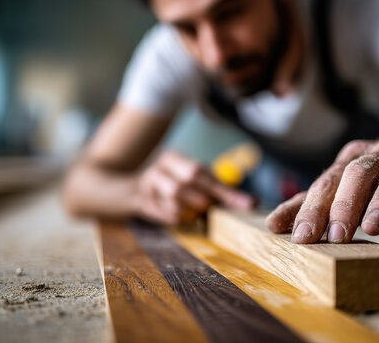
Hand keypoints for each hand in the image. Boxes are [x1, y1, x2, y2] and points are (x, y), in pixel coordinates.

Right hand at [133, 150, 255, 225]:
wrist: (126, 190)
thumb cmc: (168, 188)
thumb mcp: (189, 182)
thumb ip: (217, 191)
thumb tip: (252, 201)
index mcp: (174, 158)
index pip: (203, 172)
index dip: (226, 190)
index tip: (247, 204)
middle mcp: (160, 166)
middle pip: (188, 179)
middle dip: (204, 199)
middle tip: (208, 210)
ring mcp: (146, 182)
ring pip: (174, 195)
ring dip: (188, 209)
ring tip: (192, 216)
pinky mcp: (138, 199)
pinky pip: (159, 211)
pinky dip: (171, 217)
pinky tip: (175, 219)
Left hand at [266, 139, 378, 242]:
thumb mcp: (348, 188)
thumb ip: (315, 206)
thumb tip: (273, 224)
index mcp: (352, 161)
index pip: (327, 183)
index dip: (312, 208)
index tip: (299, 236)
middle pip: (357, 175)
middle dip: (344, 206)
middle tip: (335, 237)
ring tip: (374, 227)